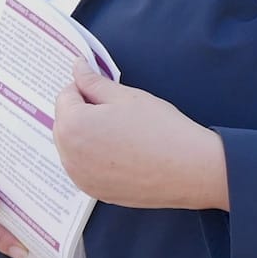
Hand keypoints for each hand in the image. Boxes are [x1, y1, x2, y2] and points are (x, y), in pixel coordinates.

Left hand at [55, 65, 229, 209]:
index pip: (65, 96)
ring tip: (122, 133)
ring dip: (87, 135)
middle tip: (117, 112)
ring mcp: (80, 177)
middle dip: (83, 111)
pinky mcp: (94, 191)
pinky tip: (122, 152)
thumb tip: (78, 66)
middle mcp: (69, 155)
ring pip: (73, 145)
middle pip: (65, 122)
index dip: (86, 88)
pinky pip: (83, 167)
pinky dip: (94, 157)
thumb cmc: (161, 129)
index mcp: (72, 126)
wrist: (192, 170)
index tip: (107, 92)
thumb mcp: (125, 96)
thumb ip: (94, 81)